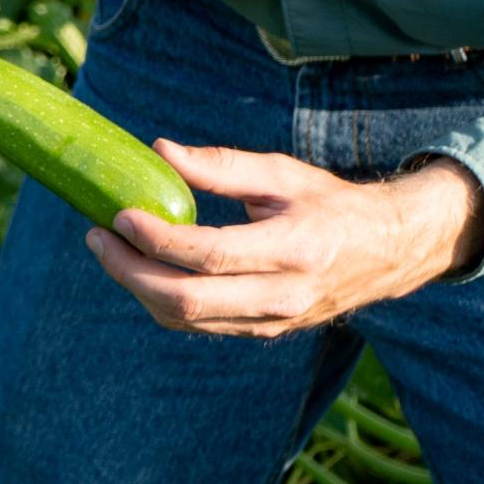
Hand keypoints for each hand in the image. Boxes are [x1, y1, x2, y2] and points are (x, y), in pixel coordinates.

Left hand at [88, 146, 483, 337]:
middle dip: (131, 271)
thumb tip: (160, 150)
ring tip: (110, 250)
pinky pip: (199, 326)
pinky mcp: (262, 332)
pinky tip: (143, 269)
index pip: (211, 254)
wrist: (386, 252)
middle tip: (97, 236)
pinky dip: (162, 301)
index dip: (158, 238)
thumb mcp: (284, 172)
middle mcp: (284, 294)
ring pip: (187, 320)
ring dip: (138, 288)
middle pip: (189, 300)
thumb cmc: (331, 204)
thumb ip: (222, 165)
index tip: (119, 213)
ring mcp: (272, 321)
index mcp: (295, 248)